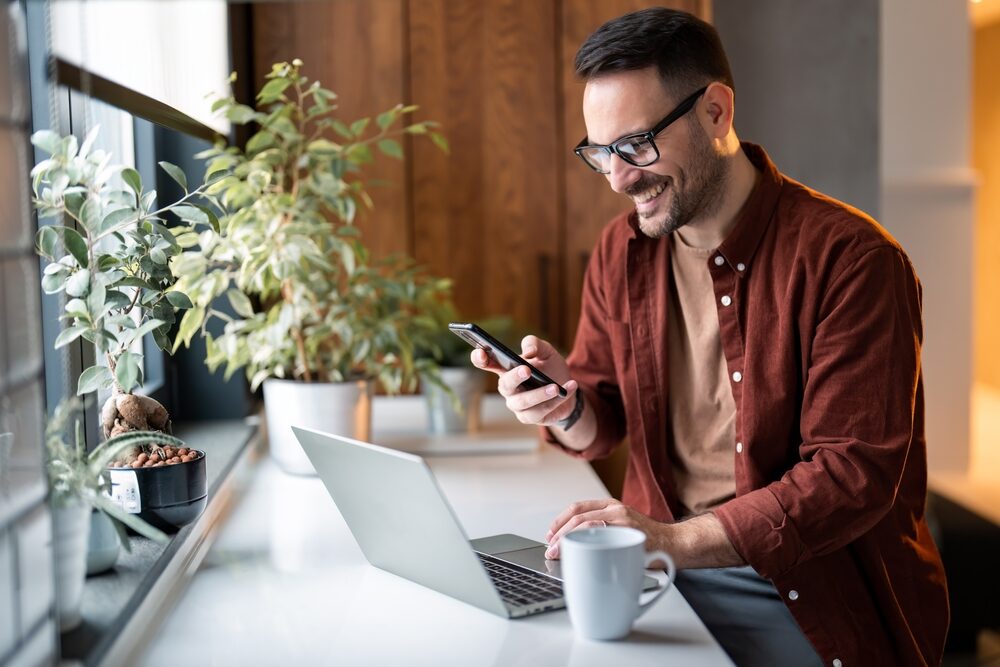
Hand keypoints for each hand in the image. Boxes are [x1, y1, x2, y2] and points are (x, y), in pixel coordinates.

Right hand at [471, 335, 579, 426]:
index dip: (479, 358)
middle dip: (515, 377)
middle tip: (526, 369)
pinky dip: (556, 401)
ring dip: (540, 394)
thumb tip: (528, 352)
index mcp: (506, 369)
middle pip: (505, 385)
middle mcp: (508, 388)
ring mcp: (517, 405)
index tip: (481, 352)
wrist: (567, 390)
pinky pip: (539, 412)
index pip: (487, 363)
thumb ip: (535, 344)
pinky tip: (568, 389)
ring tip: (556, 387)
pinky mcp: (529, 417)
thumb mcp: (546, 351)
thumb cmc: (551, 369)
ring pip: (523, 402)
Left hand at [543, 498, 666, 560]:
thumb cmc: (647, 540)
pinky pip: (602, 539)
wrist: (675, 544)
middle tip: (551, 549)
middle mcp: (615, 509)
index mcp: (611, 505)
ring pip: (586, 526)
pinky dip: (585, 547)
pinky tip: (578, 556)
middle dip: (560, 534)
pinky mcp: (629, 535)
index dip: (560, 520)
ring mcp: (623, 521)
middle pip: (578, 517)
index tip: (550, 534)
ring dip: (568, 541)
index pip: (578, 507)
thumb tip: (572, 545)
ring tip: (559, 553)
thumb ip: (603, 530)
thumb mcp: (622, 527)